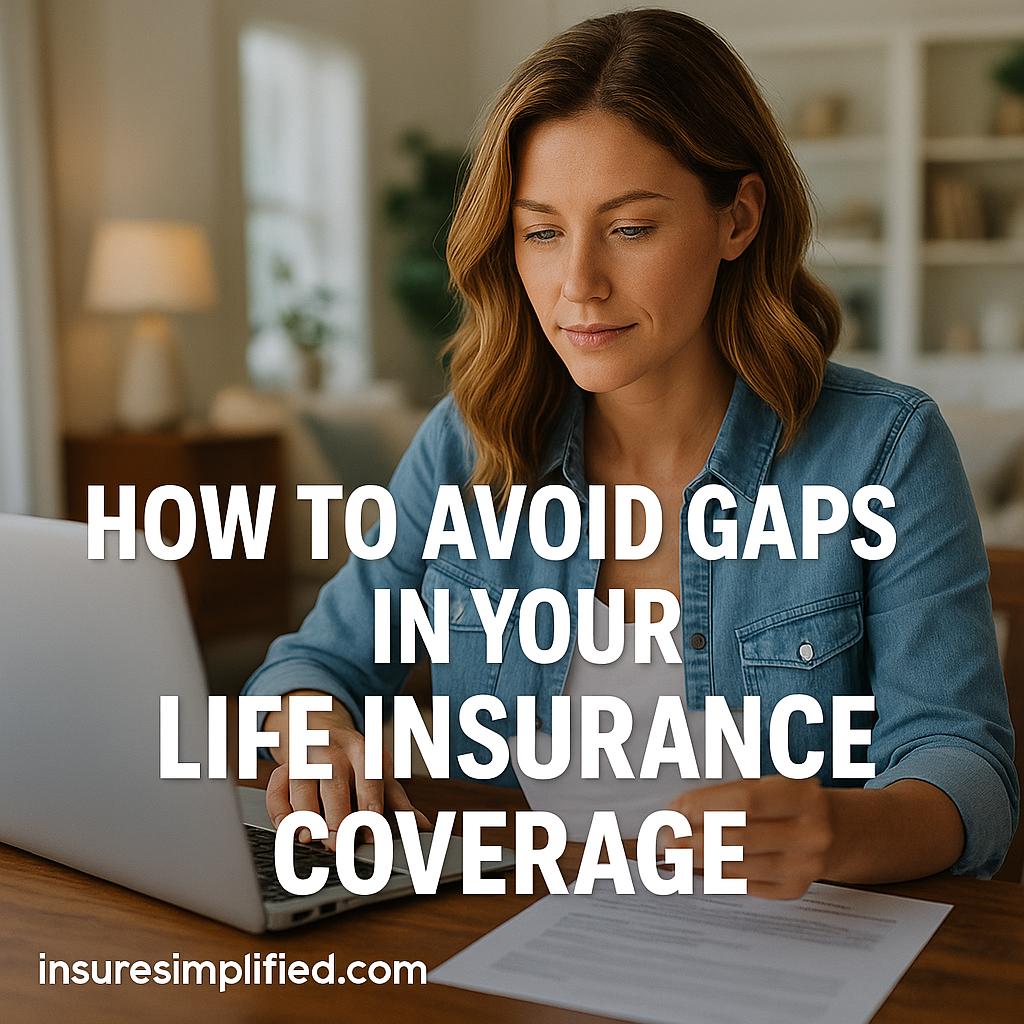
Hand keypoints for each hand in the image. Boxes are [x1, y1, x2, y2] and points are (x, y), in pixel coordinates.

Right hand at [264, 690, 430, 849]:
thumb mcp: (379, 772)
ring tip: (311, 839)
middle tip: (339, 843)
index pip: (369, 775)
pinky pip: (276, 789)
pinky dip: (279, 810)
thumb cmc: (354, 760)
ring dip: (305, 814)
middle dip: (336, 813)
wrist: (318, 728)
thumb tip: (423, 826)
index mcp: (363, 750)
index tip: (373, 826)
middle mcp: (333, 751)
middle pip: (333, 781)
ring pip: (301, 784)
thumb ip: (398, 800)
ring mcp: (305, 758)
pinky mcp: (282, 769)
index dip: (370, 801)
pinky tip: (287, 828)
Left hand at [666, 776, 833, 899]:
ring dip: (699, 859)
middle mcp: (810, 832)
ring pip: (740, 865)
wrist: (840, 832)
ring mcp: (805, 864)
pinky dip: (718, 874)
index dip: (706, 806)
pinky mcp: (795, 888)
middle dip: (694, 837)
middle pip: (739, 838)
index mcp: (802, 795)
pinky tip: (699, 866)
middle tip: (666, 837)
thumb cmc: (790, 803)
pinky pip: (747, 883)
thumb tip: (678, 813)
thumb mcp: (769, 786)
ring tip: (674, 852)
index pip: (746, 802)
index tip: (675, 809)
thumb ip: (727, 797)